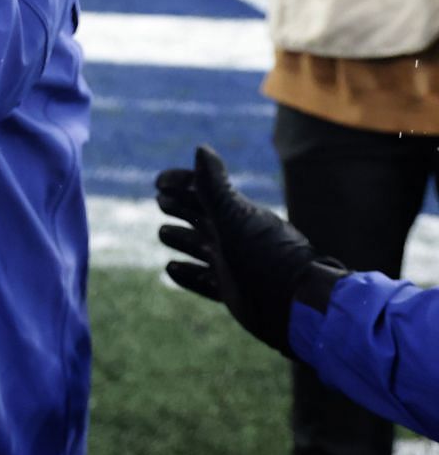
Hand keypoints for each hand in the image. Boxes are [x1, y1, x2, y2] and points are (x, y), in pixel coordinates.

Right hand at [156, 145, 339, 356]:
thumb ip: (215, 187)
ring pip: (200, 247)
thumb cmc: (266, 257)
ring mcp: (232, 264)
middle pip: (200, 217)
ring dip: (182, 239)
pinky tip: (170, 268)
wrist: (296, 305)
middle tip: (160, 200)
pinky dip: (187, 273)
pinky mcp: (232, 291)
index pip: (203, 191)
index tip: (158, 182)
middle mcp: (233, 237)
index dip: (181, 182)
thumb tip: (201, 148)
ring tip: (164, 233)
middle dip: (180, 207)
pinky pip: (203, 279)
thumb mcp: (235, 218)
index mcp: (234, 215)